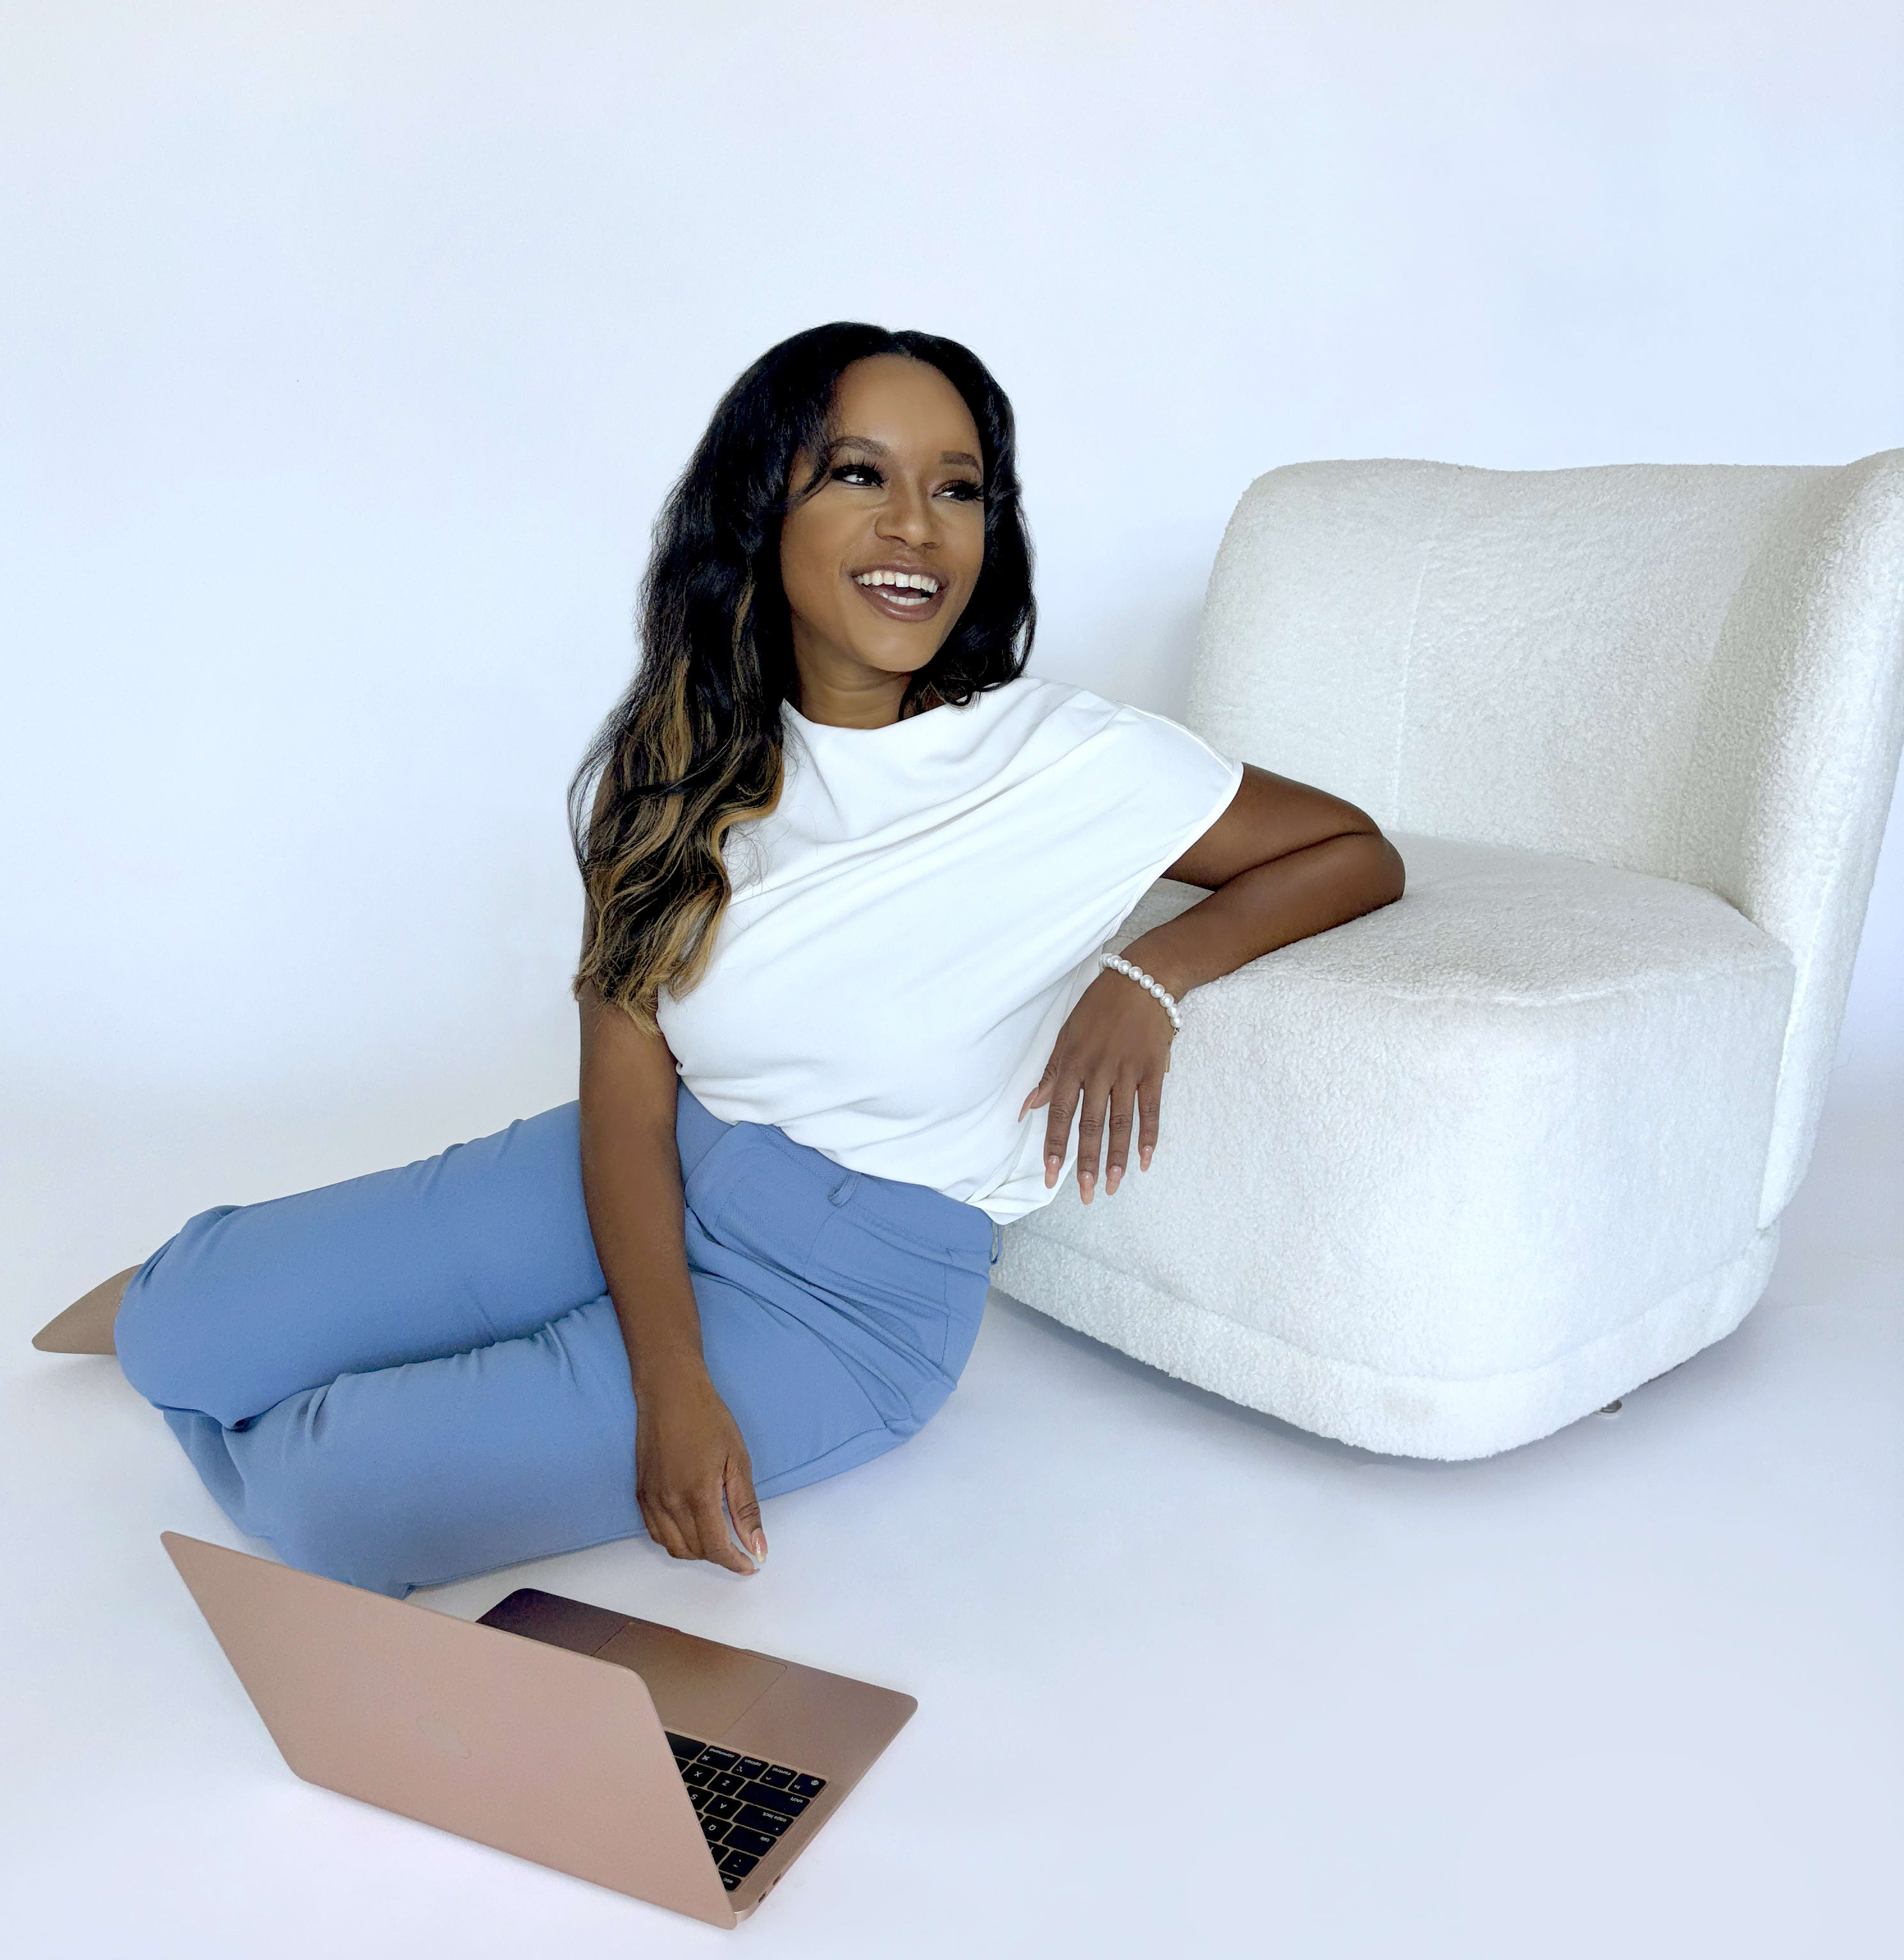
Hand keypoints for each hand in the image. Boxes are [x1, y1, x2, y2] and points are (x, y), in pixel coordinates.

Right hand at [632, 1361, 765, 1573]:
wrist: (670, 1392)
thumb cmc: (707, 1418)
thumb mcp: (737, 1460)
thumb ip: (746, 1508)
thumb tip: (757, 1546)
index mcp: (697, 1495)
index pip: (716, 1548)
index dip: (736, 1562)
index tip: (751, 1565)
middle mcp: (669, 1503)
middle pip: (695, 1551)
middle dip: (720, 1555)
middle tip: (740, 1545)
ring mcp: (651, 1499)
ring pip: (673, 1547)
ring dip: (697, 1551)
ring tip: (718, 1537)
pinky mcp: (641, 1493)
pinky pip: (656, 1533)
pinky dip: (675, 1540)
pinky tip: (691, 1526)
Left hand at [1018, 968, 1175, 1203]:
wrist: (1144, 980)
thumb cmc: (1099, 1007)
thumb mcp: (1066, 1034)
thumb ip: (1050, 1073)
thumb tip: (1028, 1107)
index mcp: (1073, 1062)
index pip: (1060, 1112)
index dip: (1056, 1145)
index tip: (1051, 1175)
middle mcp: (1098, 1070)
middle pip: (1091, 1124)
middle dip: (1087, 1162)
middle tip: (1085, 1195)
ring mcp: (1128, 1071)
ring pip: (1120, 1122)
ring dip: (1117, 1157)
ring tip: (1113, 1187)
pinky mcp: (1153, 1070)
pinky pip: (1151, 1109)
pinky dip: (1149, 1136)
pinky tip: (1144, 1161)